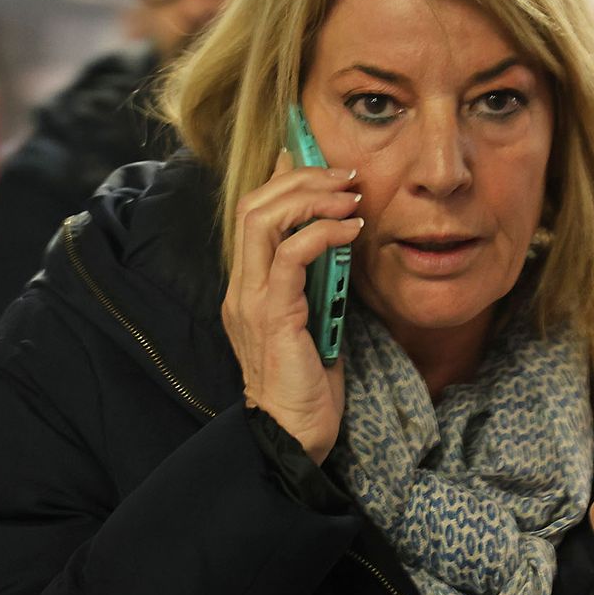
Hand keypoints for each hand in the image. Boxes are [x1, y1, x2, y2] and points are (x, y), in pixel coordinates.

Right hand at [221, 150, 361, 463]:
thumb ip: (315, 280)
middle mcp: (241, 288)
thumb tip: (332, 236)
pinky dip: (323, 232)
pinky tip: (352, 229)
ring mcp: (251, 301)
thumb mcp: (314, 318)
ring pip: (263, 220)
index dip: (278, 176)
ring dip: (310, 197)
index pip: (251, 213)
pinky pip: (290, 256)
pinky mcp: (272, 316)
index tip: (311, 155)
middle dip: (300, 178)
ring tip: (350, 194)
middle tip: (344, 175)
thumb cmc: (307, 385)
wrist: (292, 439)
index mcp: (247, 287)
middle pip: (252, 205)